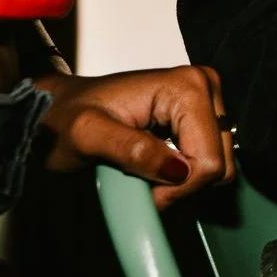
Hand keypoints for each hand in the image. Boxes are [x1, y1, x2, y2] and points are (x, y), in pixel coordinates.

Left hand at [36, 65, 233, 209]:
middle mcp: (203, 87)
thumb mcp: (86, 135)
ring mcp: (205, 102)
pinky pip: (210, 161)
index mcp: (186, 86)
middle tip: (142, 181)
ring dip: (182, 182)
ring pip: (218, 167)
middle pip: (219, 163)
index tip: (144, 190)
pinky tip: (157, 166)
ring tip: (146, 173)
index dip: (178, 187)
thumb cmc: (65, 119)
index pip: (208, 160)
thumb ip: (131, 150)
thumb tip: (178, 169)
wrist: (57, 111)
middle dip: (182, 185)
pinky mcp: (201, 117)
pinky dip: (184, 175)